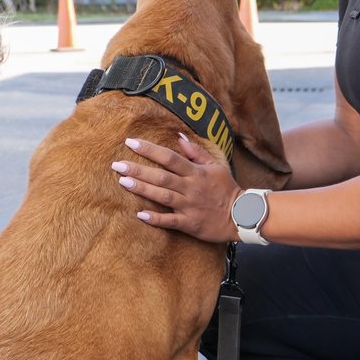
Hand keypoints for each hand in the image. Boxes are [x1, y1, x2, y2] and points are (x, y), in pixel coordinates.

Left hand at [111, 134, 243, 242]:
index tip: (131, 142)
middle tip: (117, 164)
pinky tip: (139, 215)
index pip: (169, 157)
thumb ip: (196, 152)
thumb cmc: (226, 189)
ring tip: (122, 182)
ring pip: (162, 196)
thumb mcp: (215, 166)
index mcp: (195, 172)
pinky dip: (156, 218)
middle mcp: (190, 187)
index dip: (150, 149)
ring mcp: (189, 206)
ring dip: (142, 189)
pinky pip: (170, 221)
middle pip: (161, 176)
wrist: (241, 216)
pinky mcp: (190, 223)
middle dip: (138, 169)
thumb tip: (179, 137)